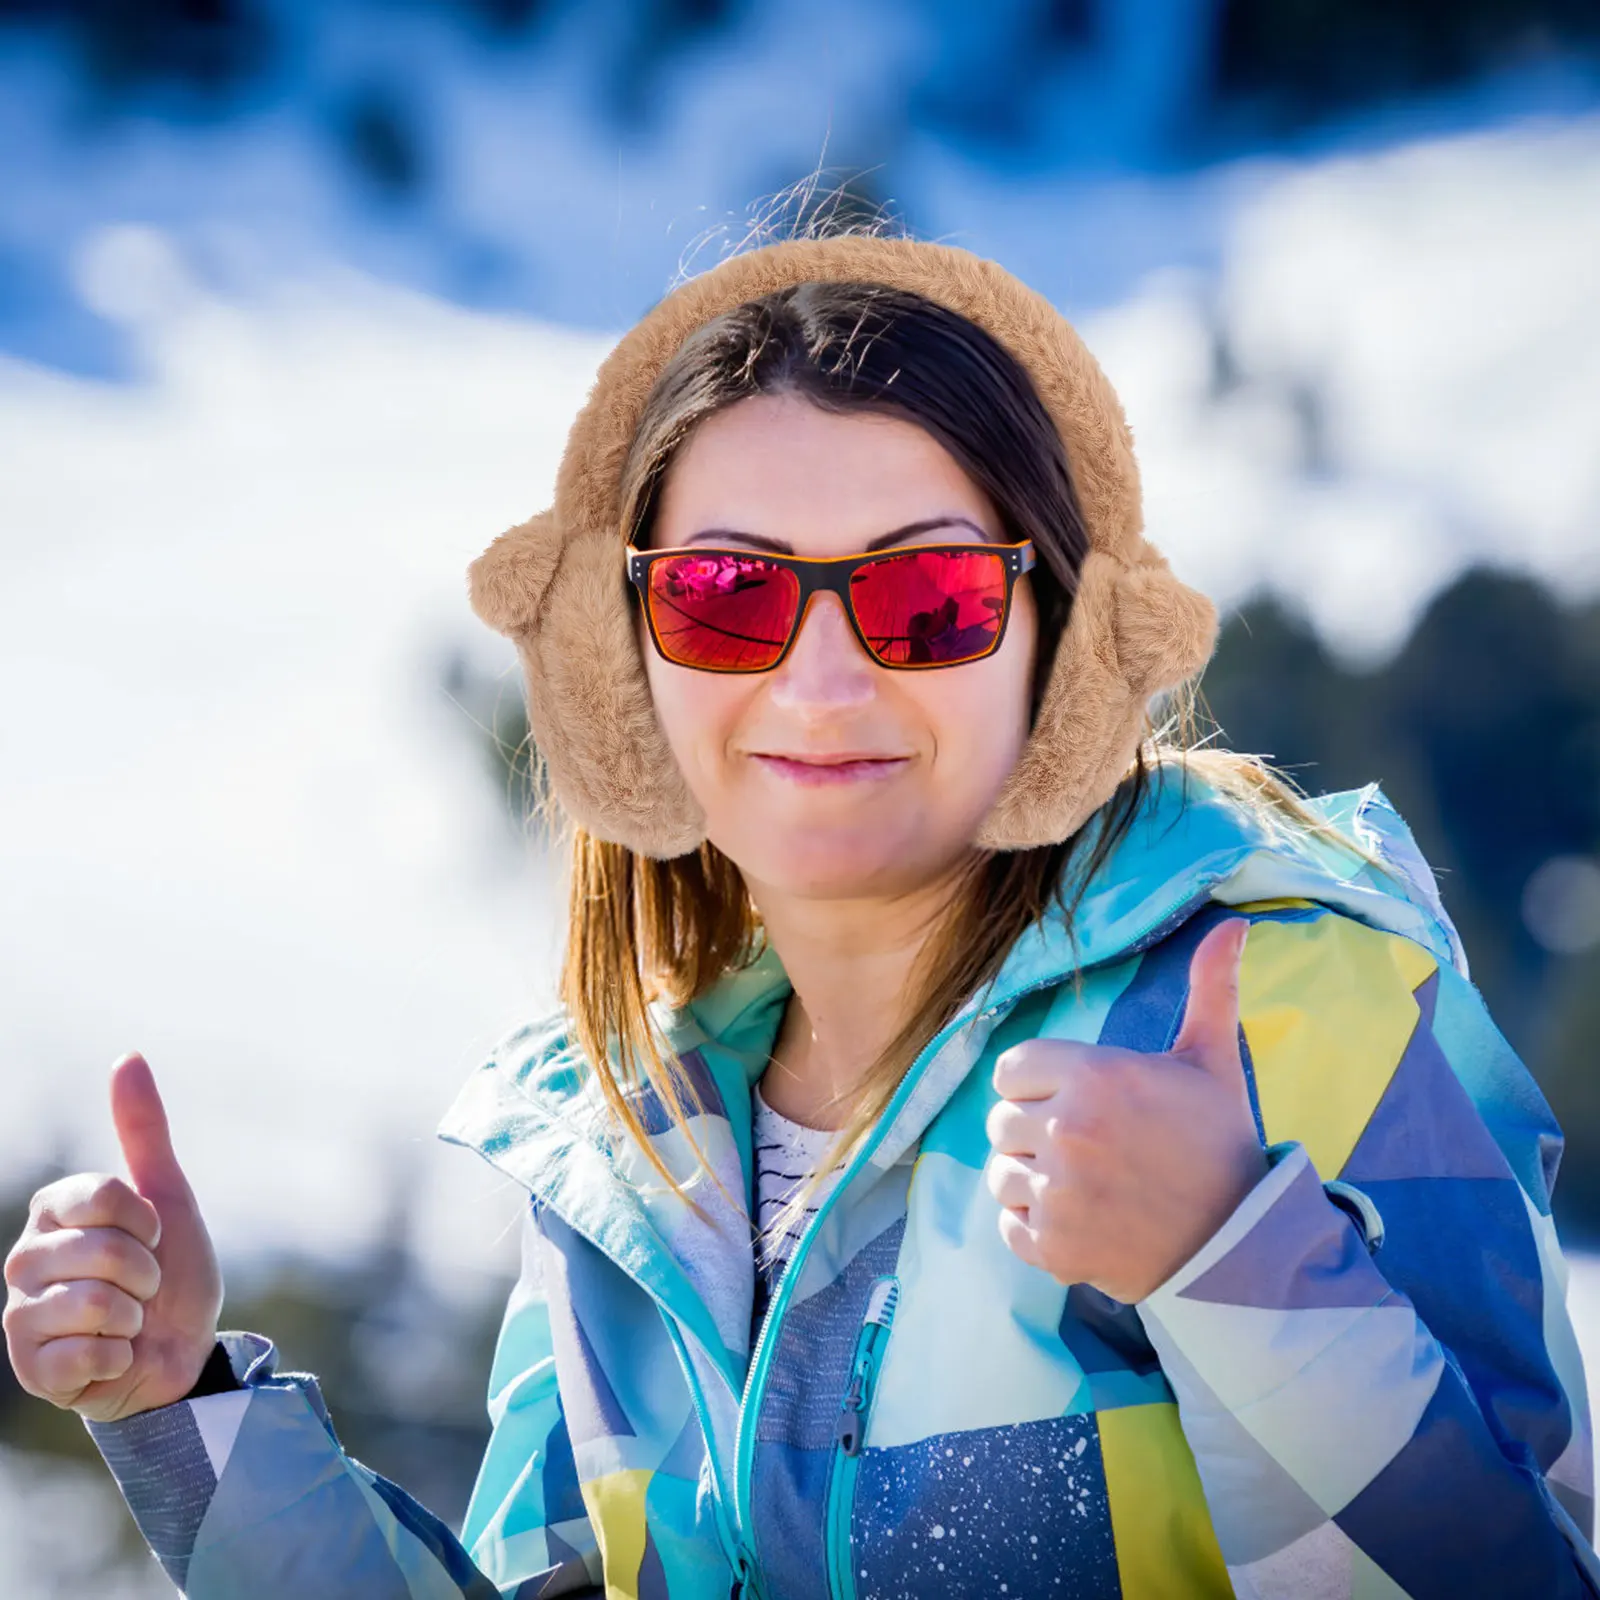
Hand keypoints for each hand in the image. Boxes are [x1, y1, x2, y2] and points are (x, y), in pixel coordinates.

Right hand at [4, 1052, 222, 1421]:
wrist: (183, 1351)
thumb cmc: (172, 1271)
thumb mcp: (169, 1195)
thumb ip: (143, 1130)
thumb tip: (128, 1056)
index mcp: (53, 1213)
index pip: (102, 1195)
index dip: (146, 1219)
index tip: (155, 1234)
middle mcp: (24, 1260)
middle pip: (102, 1250)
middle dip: (145, 1271)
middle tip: (145, 1287)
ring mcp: (21, 1317)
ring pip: (91, 1303)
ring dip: (133, 1315)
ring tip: (129, 1321)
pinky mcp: (30, 1370)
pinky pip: (84, 1354)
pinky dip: (118, 1355)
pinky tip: (114, 1356)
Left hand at [983, 918, 1267, 1302]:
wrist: (1243, 1245)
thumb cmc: (1221, 1144)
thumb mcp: (1212, 1061)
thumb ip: (1209, 988)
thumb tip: (1233, 922)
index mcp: (1095, 1077)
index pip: (1011, 1070)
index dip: (1036, 1085)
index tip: (1072, 1101)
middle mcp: (1068, 1131)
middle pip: (1000, 1122)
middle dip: (1033, 1132)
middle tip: (1083, 1148)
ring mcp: (1058, 1194)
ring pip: (1001, 1176)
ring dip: (1031, 1182)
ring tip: (1082, 1186)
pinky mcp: (1054, 1248)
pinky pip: (1009, 1228)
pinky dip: (1036, 1230)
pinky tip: (1081, 1222)